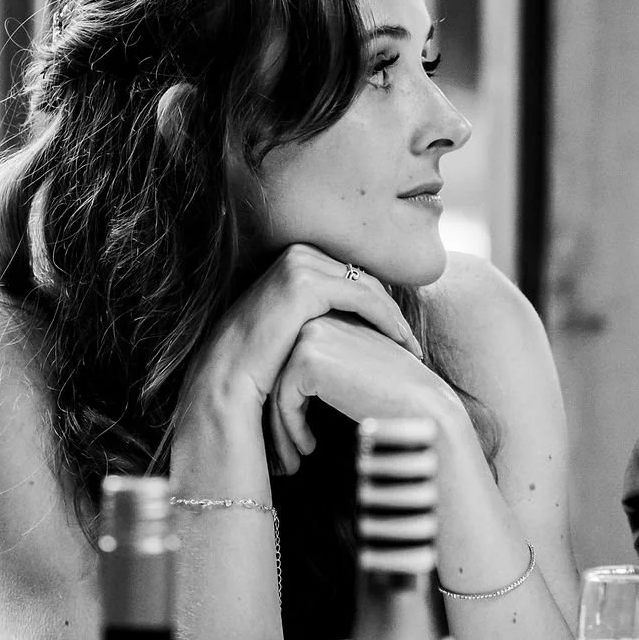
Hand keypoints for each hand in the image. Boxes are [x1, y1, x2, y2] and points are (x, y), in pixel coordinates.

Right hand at [176, 245, 421, 444]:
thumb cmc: (258, 368)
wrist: (226, 384)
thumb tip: (356, 325)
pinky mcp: (303, 283)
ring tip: (411, 347)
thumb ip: (320, 318)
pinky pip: (362, 296)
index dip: (380, 304)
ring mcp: (297, 265)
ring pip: (367, 285)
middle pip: (362, 277)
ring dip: (393, 315)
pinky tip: (401, 342)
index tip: (400, 335)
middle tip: (412, 342)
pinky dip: (387, 318)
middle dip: (390, 309)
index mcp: (292, 261)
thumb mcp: (293, 332)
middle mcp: (295, 255)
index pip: (351, 276)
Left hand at [268, 310, 473, 474]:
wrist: (422, 407)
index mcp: (334, 313)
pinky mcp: (307, 356)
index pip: (296, 359)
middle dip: (281, 414)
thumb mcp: (358, 369)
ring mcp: (311, 332)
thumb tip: (292, 387)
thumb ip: (330, 362)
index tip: (300, 433)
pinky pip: (283, 398)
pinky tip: (309, 448)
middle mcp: (320, 315)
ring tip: (295, 456)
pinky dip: (291, 428)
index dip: (294, 399)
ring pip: (276, 384)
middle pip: (280, 369)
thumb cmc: (397, 396)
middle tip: (289, 452)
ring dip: (282, 426)